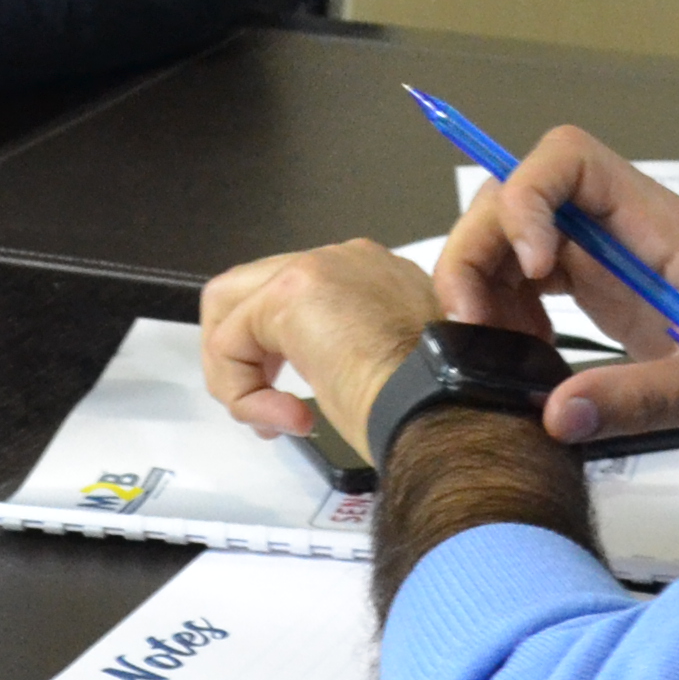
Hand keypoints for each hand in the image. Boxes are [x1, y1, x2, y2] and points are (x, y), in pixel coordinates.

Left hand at [198, 241, 451, 463]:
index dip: (272, 353)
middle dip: (240, 355)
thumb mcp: (381, 367)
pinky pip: (231, 341)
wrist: (449, 409)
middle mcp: (344, 259)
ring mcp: (318, 267)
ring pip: (229, 309)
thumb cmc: (429, 407)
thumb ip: (343, 351)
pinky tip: (287, 420)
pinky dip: (243, 390)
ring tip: (269, 419)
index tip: (293, 406)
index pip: (290, 296)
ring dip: (236, 374)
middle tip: (264, 407)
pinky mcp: (293, 292)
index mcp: (371, 274)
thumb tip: (310, 372)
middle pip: (247, 290)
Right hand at [442, 128, 678, 469]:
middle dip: (484, 246)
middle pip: (526, 198)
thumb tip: (557, 409)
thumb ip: (644, 397)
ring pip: (525, 243)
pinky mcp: (623, 309)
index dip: (529, 200)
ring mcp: (625, 271)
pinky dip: (514, 316)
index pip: (569, 159)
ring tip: (489, 348)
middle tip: (470, 321)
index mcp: (666, 227)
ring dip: (490, 283)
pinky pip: (544, 290)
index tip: (535, 270)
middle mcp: (635, 238)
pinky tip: (523, 362)